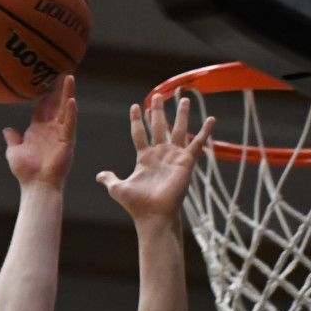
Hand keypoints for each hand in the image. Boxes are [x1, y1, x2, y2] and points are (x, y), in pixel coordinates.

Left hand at [3, 74, 76, 188]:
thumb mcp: (14, 152)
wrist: (36, 185)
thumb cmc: (25, 171)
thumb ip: (12, 139)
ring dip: (67, 94)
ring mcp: (60, 134)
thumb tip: (7, 129)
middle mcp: (51, 130)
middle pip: (56, 104)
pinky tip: (72, 100)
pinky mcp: (67, 141)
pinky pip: (70, 124)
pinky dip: (71, 113)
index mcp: (38, 130)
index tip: (44, 80)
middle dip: (58, 89)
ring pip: (65, 109)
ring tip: (69, 78)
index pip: (42, 108)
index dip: (44, 95)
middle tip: (62, 72)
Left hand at [96, 94, 213, 220]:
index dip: (137, 120)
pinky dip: (205, 131)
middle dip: (158, 111)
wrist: (153, 215)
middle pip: (159, 127)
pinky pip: (197, 143)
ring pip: (178, 130)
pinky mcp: (186, 162)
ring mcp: (174, 157)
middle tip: (157, 95)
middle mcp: (159, 154)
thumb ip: (110, 179)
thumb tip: (99, 176)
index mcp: (144, 158)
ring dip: (181, 115)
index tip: (136, 106)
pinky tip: (211, 119)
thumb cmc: (136, 204)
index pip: (139, 133)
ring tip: (183, 99)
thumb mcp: (118, 189)